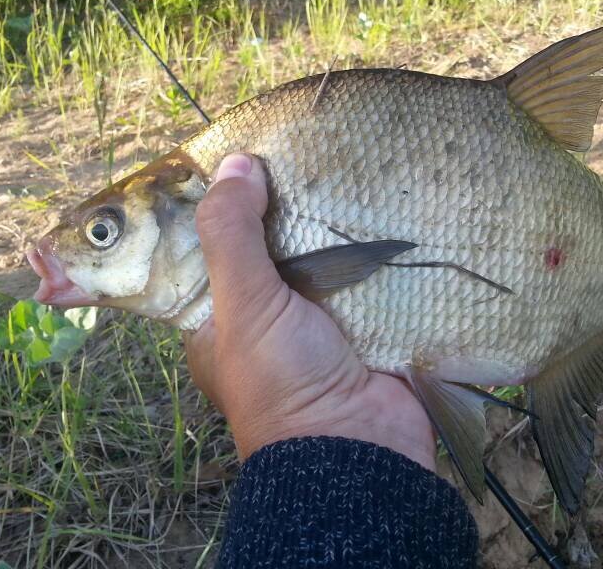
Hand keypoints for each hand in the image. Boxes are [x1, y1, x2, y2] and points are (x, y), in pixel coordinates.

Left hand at [184, 153, 435, 470]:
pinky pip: (369, 274)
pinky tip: (386, 202)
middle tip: (305, 151)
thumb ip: (232, 236)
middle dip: (290, 209)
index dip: (227, 206)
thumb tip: (235, 164)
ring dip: (337, 225)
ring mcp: (322, 323)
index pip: (216, 250)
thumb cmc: (283, 382)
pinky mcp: (369, 324)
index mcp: (221, 321)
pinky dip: (377, 247)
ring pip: (326, 257)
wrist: (362, 450)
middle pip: (276, 248)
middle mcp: (268, 319)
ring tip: (349, 163)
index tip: (247, 155)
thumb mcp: (243, 306)